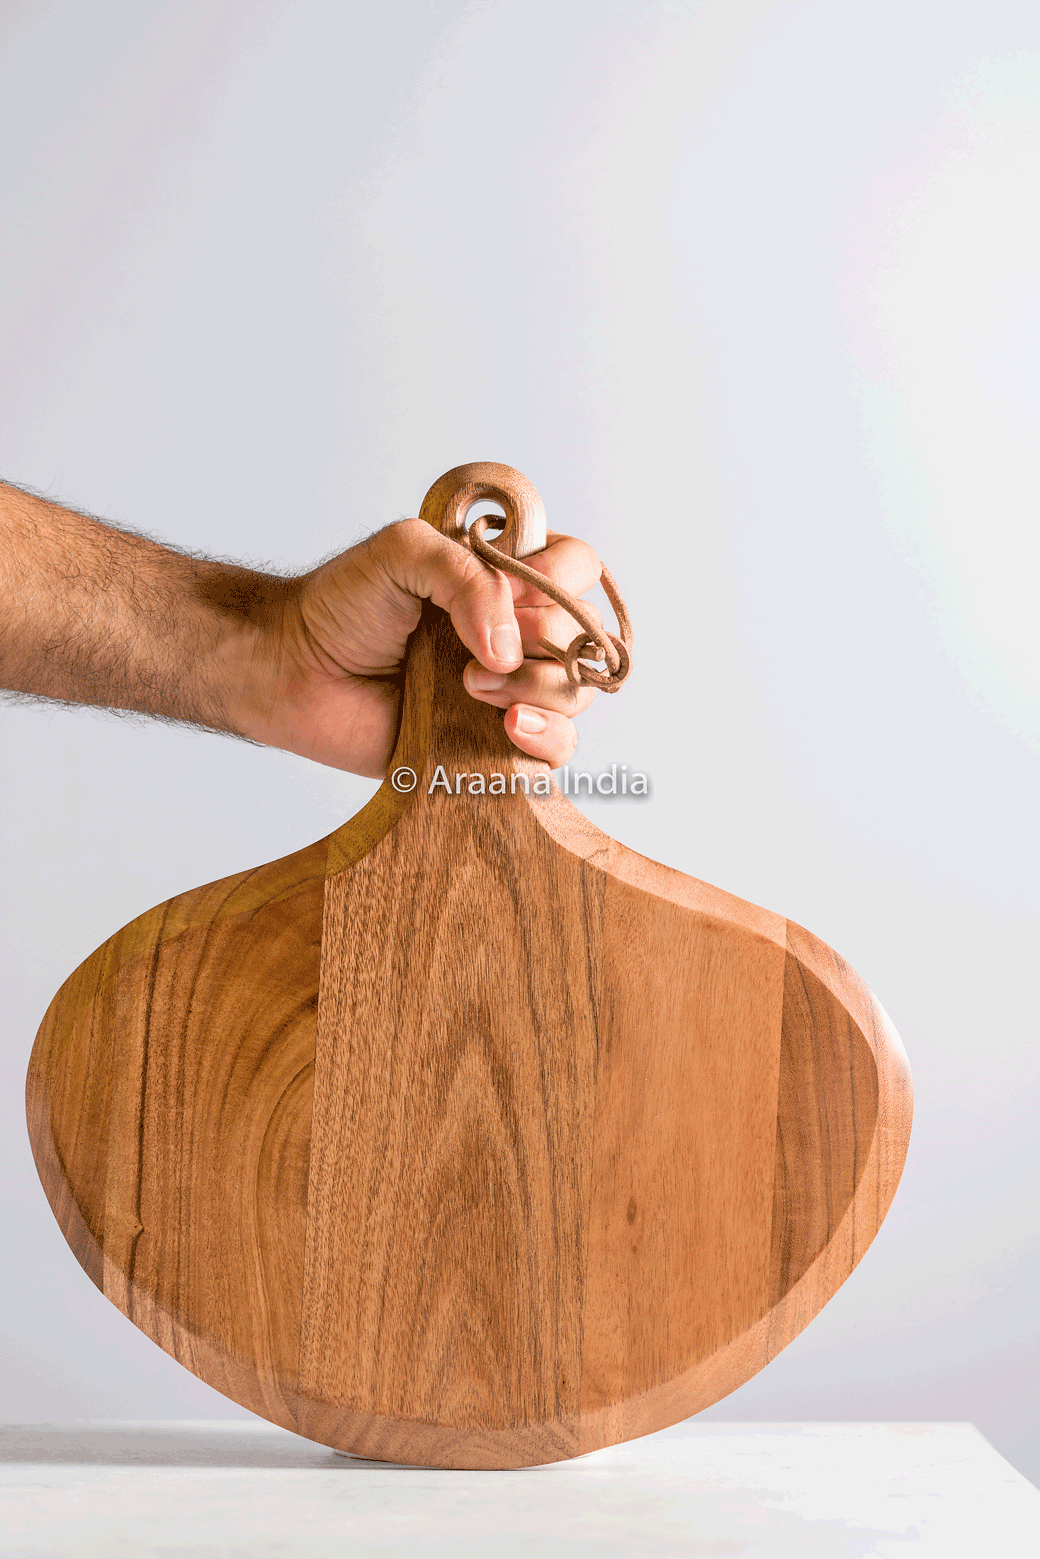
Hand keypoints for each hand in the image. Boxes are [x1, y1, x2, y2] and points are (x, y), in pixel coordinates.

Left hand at [254, 519, 603, 776]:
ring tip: (471, 689)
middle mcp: (517, 630)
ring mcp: (511, 687)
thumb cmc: (341, 608)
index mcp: (504, 576)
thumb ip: (464, 573)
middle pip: (584, 634)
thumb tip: (508, 648)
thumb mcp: (401, 552)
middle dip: (540, 642)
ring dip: (537, 689)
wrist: (297, 674)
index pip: (576, 565)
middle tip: (476, 654)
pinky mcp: (496, 741)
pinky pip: (558, 748)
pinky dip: (546, 738)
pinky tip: (507, 727)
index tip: (506, 595)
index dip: (554, 578)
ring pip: (576, 691)